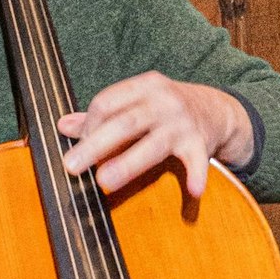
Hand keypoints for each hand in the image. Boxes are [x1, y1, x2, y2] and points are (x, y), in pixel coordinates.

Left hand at [57, 72, 254, 195]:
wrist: (217, 109)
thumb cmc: (166, 108)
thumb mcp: (136, 103)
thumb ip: (102, 114)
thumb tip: (63, 125)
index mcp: (143, 87)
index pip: (107, 102)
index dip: (89, 125)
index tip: (81, 145)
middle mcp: (163, 101)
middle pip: (124, 123)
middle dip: (95, 144)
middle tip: (71, 166)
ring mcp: (182, 122)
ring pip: (152, 144)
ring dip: (128, 163)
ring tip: (106, 180)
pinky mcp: (200, 142)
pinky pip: (198, 160)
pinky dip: (197, 174)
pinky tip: (194, 191)